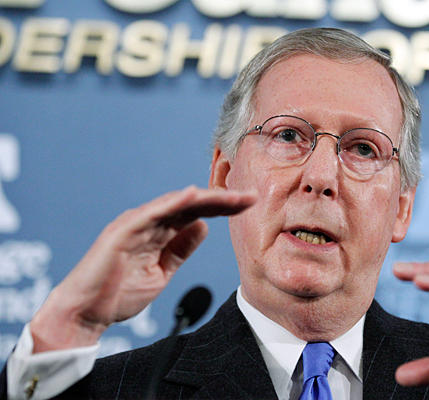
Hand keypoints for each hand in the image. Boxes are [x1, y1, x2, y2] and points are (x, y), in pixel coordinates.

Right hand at [30, 186, 256, 351]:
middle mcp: (148, 222)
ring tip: (231, 195)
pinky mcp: (121, 231)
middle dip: (222, 199)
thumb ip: (180, 249)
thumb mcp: (162, 271)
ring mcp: (135, 224)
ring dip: (205, 197)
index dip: (223, 207)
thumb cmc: (119, 294)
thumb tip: (204, 227)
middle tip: (251, 196)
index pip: (196, 213)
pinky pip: (150, 214)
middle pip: (191, 204)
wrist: (86, 313)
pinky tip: (193, 196)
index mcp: (158, 232)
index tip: (249, 204)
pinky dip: (171, 203)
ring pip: (175, 204)